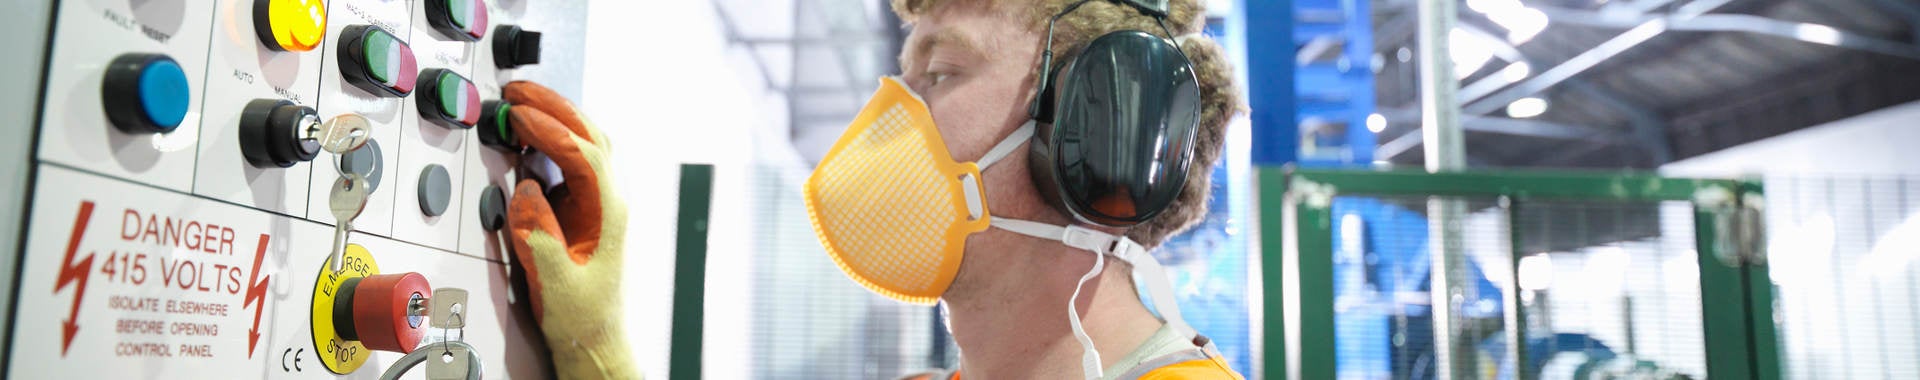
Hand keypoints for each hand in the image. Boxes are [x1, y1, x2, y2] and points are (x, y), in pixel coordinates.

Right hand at [503, 81, 636, 378]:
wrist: (593, 339)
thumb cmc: (581, 316)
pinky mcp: (582, 208)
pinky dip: (550, 139)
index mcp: (610, 214)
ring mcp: (598, 202)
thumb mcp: (555, 281)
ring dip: (555, 117)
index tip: (521, 116)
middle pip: (591, 137)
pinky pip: (570, 161)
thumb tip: (526, 190)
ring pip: (585, 143)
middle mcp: (609, 202)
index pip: (587, 156)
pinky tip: (528, 133)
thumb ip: (540, 236)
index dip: (554, 130)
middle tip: (518, 90)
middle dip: (556, 108)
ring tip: (521, 101)